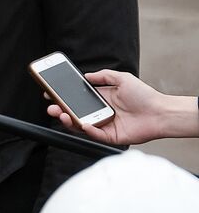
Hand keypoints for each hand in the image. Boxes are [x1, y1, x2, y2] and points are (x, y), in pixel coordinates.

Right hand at [47, 69, 198, 144]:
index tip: (51, 93)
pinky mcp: (111, 137)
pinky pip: (95, 135)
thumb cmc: (145, 96)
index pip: (77, 98)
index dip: (64, 96)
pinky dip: (87, 130)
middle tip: (51, 107)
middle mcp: (100, 112)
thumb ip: (103, 76)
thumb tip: (86, 76)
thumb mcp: (122, 78)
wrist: (161, 112)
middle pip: (75, 113)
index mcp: (101, 99)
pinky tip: (83, 124)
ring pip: (81, 125)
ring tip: (62, 115)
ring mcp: (104, 125)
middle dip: (61, 110)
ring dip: (69, 120)